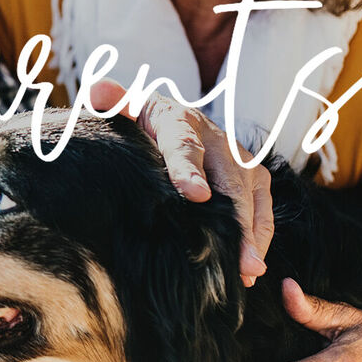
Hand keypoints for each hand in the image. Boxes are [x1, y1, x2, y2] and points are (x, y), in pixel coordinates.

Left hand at [89, 79, 272, 285]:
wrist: (172, 118)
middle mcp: (217, 138)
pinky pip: (262, 210)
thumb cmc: (143, 124)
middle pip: (229, 181)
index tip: (195, 195)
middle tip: (237, 256)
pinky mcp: (255, 177)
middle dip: (233, 220)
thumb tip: (99, 91)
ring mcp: (241, 158)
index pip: (183, 146)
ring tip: (248, 270)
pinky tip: (250, 270)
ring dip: (251, 236)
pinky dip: (259, 238)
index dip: (189, 170)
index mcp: (178, 120)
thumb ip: (111, 101)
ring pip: (250, 199)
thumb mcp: (124, 110)